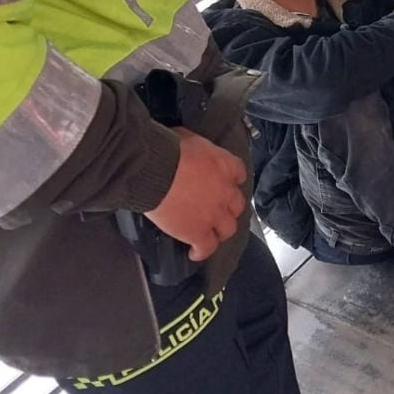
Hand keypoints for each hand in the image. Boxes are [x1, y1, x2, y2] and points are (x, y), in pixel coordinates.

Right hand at [144, 129, 246, 261]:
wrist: (154, 171)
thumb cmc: (166, 150)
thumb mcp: (187, 139)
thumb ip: (195, 149)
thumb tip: (186, 146)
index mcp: (225, 165)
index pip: (239, 174)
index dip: (232, 181)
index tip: (226, 184)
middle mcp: (226, 191)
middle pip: (237, 205)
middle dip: (228, 208)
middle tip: (217, 211)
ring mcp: (214, 214)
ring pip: (228, 229)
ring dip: (221, 231)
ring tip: (211, 234)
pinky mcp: (198, 232)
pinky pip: (207, 247)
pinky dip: (202, 252)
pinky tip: (195, 254)